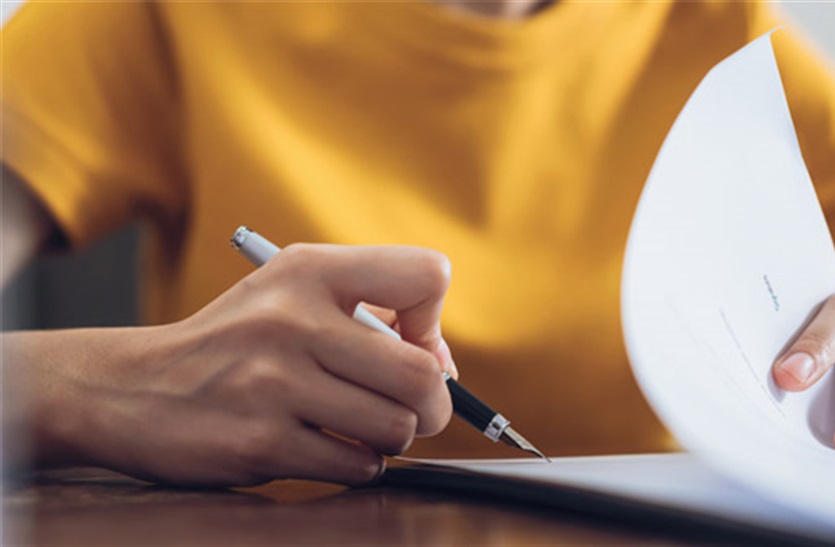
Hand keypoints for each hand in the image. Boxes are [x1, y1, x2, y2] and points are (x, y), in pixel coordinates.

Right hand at [6, 244, 454, 485]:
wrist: (129, 389)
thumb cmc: (235, 344)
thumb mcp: (292, 294)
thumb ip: (373, 313)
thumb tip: (445, 368)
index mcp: (309, 270)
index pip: (426, 276)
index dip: (434, 323)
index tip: (409, 345)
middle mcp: (292, 319)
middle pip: (422, 374)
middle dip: (432, 404)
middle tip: (412, 411)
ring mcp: (274, 383)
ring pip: (395, 427)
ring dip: (390, 438)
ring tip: (356, 427)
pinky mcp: (261, 441)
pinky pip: (356, 465)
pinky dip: (356, 465)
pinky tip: (325, 448)